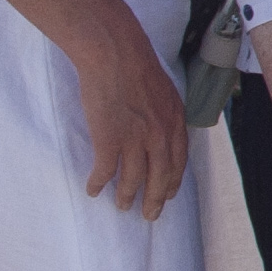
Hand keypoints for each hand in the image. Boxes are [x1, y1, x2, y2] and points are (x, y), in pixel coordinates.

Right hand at [68, 12, 194, 217]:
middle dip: (154, 200)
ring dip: (127, 196)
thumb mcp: (167, 92)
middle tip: (149, 215)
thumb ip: (167, 115)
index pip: (178, 162)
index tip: (168, 196)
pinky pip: (105, 171)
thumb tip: (166, 128)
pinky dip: (98, 183)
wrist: (116, 55)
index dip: (172, 183)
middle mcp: (160, 136)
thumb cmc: (137, 67)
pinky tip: (93, 190)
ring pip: (133, 179)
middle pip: (160, 178)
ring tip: (122, 206)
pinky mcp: (109, 139)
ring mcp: (135, 140)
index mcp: (175, 123)